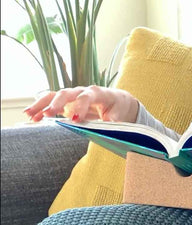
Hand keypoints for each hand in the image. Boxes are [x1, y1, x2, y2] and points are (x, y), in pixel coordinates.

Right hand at [23, 86, 139, 122]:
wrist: (117, 100)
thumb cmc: (118, 106)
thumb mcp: (120, 113)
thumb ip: (114, 119)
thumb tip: (109, 125)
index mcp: (97, 93)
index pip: (86, 97)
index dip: (80, 106)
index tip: (75, 119)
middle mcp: (82, 91)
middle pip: (67, 93)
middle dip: (57, 103)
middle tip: (48, 114)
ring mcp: (72, 96)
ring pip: (54, 95)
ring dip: (42, 104)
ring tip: (30, 115)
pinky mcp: (66, 102)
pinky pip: (51, 102)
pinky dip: (41, 107)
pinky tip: (31, 115)